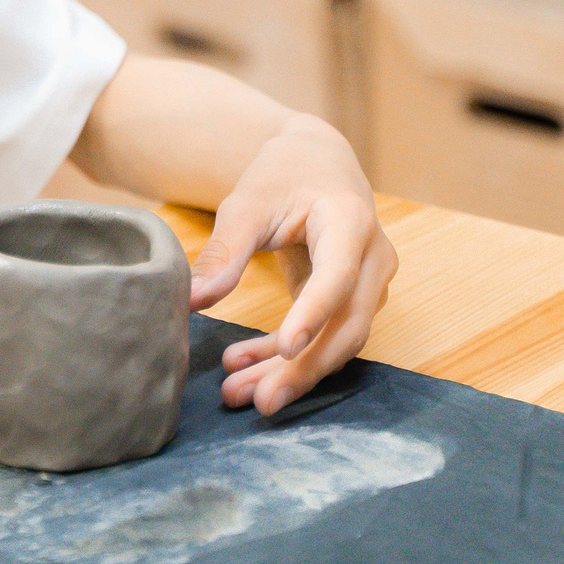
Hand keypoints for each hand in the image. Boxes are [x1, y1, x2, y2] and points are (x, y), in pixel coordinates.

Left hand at [188, 116, 395, 415]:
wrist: (317, 162)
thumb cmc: (282, 176)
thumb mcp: (248, 203)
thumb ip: (224, 251)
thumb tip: (191, 301)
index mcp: (350, 222)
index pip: (336, 278)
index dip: (313, 316)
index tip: (287, 350)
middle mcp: (372, 258)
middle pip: (346, 324)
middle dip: (303, 368)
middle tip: (259, 401)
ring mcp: (368, 283)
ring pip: (337, 340)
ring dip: (290, 371)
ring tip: (237, 391)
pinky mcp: (352, 300)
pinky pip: (325, 337)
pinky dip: (286, 356)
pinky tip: (243, 365)